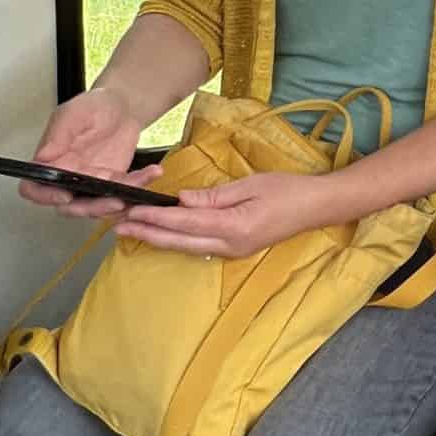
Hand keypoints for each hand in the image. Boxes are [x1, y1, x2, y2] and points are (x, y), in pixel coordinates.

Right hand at [23, 89, 144, 216]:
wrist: (123, 105)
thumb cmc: (94, 105)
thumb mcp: (74, 113)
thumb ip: (59, 134)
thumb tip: (42, 157)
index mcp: (51, 161)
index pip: (35, 188)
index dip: (45, 197)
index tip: (64, 196)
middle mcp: (68, 177)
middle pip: (70, 205)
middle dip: (91, 207)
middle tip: (111, 200)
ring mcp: (91, 182)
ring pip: (98, 205)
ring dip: (117, 202)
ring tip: (134, 186)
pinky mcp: (114, 182)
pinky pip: (124, 191)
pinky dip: (139, 185)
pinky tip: (152, 172)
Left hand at [113, 169, 344, 259]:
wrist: (316, 207)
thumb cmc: (287, 190)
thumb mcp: (251, 184)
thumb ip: (214, 195)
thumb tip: (181, 199)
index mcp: (234, 227)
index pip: (186, 223)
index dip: (156, 218)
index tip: (132, 211)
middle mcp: (230, 245)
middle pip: (180, 242)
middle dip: (147, 234)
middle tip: (118, 226)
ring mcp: (233, 251)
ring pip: (186, 248)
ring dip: (158, 239)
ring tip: (132, 231)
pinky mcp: (235, 250)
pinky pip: (199, 248)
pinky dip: (176, 241)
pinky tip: (162, 235)